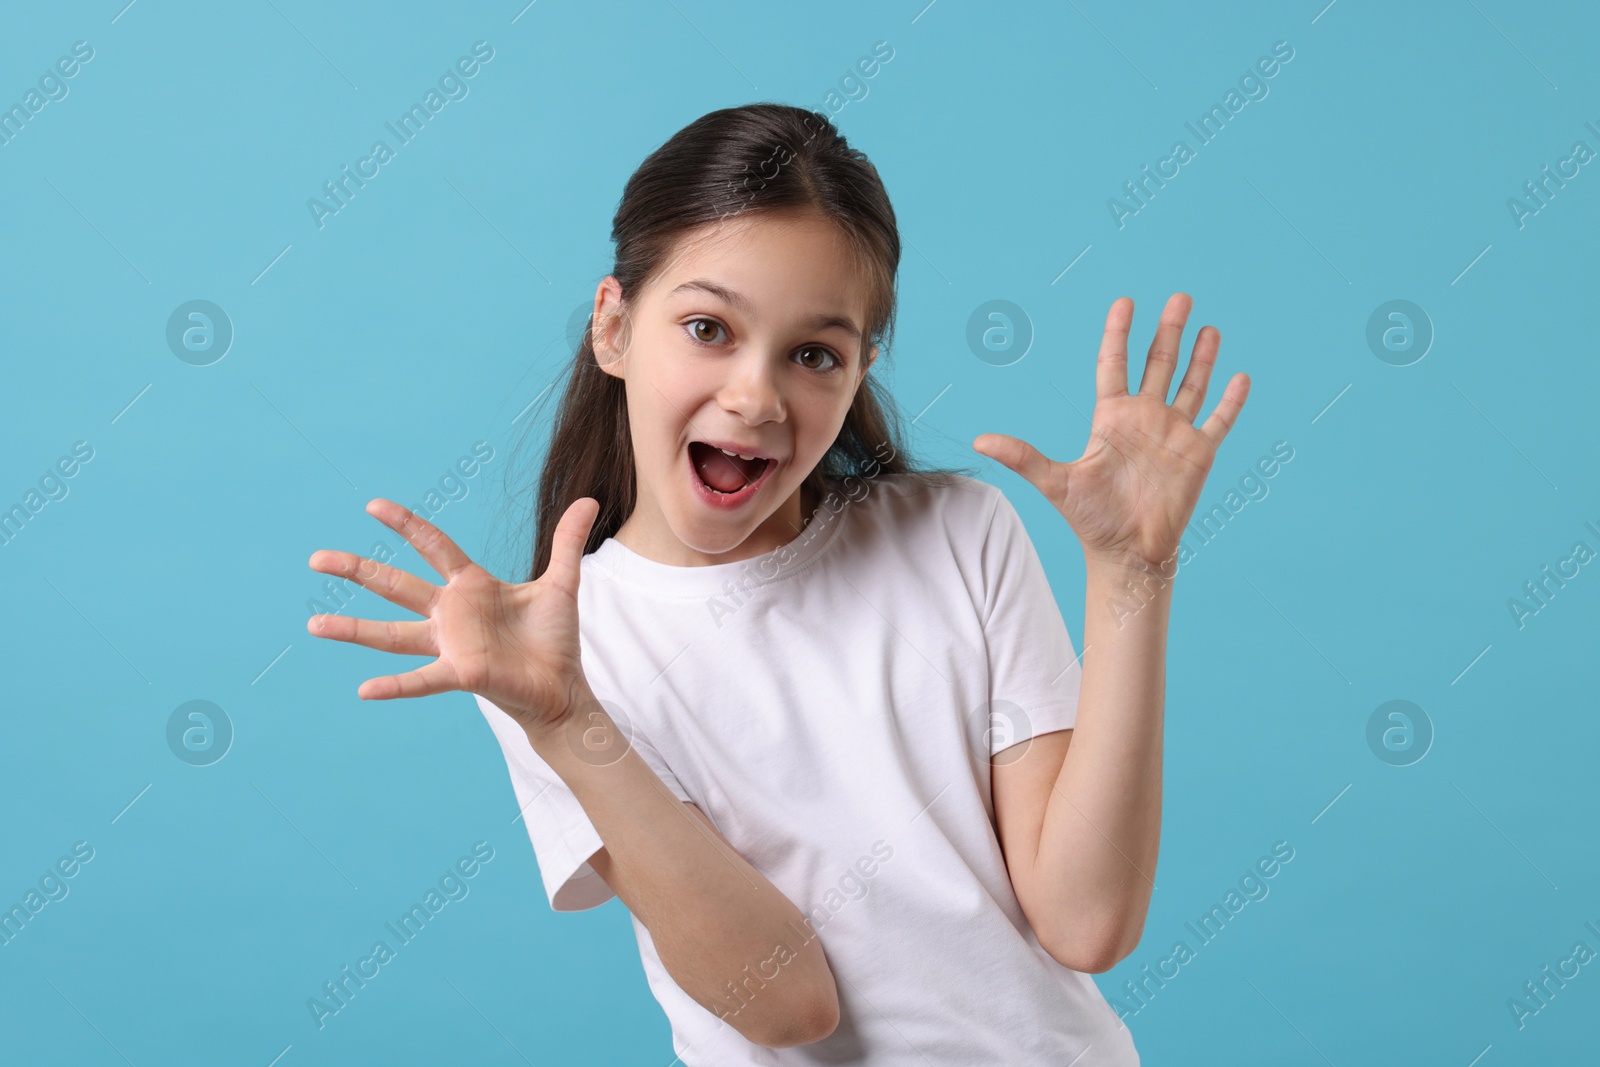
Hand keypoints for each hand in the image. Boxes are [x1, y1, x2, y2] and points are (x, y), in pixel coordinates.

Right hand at [306, 495, 600, 735]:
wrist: (563, 687)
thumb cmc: (554, 639)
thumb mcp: (561, 583)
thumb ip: (567, 542)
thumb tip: (589, 500)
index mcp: (471, 586)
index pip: (433, 546)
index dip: (406, 525)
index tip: (373, 506)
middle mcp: (452, 614)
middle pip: (396, 585)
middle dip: (358, 570)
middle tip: (316, 558)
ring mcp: (451, 645)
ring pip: (393, 634)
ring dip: (353, 630)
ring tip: (314, 625)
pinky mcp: (461, 674)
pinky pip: (422, 680)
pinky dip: (395, 686)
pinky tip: (364, 690)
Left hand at [973, 293, 1248, 571]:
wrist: (1127, 552)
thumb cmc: (1091, 519)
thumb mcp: (1055, 482)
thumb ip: (1022, 457)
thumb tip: (979, 440)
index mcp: (1111, 418)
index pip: (1114, 364)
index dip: (1119, 333)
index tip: (1124, 302)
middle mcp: (1144, 419)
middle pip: (1158, 364)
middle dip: (1168, 330)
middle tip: (1179, 297)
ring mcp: (1173, 434)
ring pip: (1191, 385)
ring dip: (1201, 357)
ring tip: (1208, 327)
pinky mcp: (1198, 453)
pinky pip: (1218, 420)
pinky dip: (1230, 400)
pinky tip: (1240, 376)